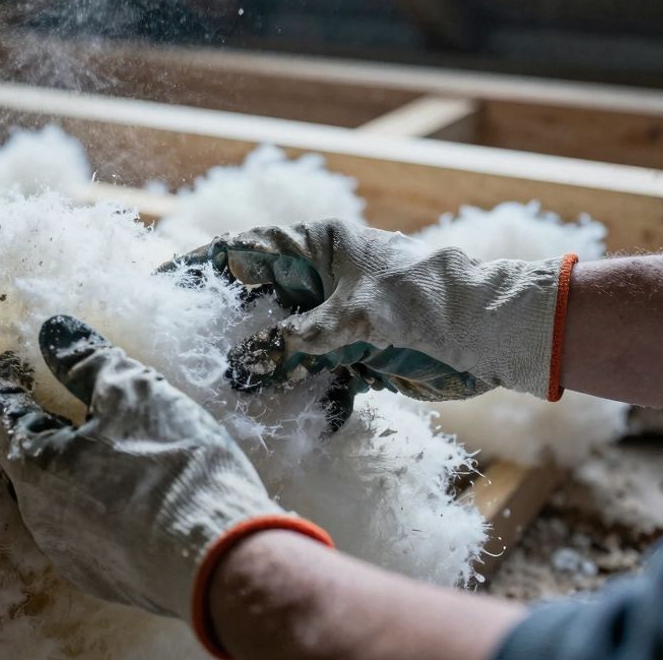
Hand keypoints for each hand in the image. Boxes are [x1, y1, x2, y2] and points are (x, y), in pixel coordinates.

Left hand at [0, 315, 330, 650]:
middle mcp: (41, 518)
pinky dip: (101, 498)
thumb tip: (53, 331)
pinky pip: (91, 528)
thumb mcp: (131, 391)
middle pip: (26, 458)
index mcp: (34, 469)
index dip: (6, 383)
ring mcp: (73, 555)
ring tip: (104, 440)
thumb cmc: (171, 465)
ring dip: (73, 463)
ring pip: (59, 497)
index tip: (13, 362)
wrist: (219, 558)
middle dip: (41, 423)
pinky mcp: (107, 579)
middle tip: (60, 397)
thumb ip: (86, 359)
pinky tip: (135, 488)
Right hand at [165, 220, 575, 400]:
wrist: (497, 337)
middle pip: (257, 303)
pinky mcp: (354, 356)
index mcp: (318, 248)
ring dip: (259, 370)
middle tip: (186, 356)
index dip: (203, 266)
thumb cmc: (430, 304)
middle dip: (225, 330)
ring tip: (224, 394)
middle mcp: (320, 282)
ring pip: (280, 345)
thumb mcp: (357, 317)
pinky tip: (281, 413)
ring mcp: (336, 320)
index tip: (164, 285)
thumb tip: (244, 363)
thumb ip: (297, 339)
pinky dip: (298, 394)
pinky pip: (311, 376)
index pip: (245, 251)